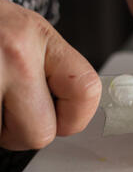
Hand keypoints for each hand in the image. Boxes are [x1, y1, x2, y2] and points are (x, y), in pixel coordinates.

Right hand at [0, 0, 101, 150]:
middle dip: (22, 131)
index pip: (85, 92)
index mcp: (37, 35)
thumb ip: (51, 69)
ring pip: (3, 139)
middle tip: (7, 108)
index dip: (75, 117)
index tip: (62, 117)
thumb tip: (72, 114)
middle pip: (40, 133)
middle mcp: (13, 53)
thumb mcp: (23, 33)